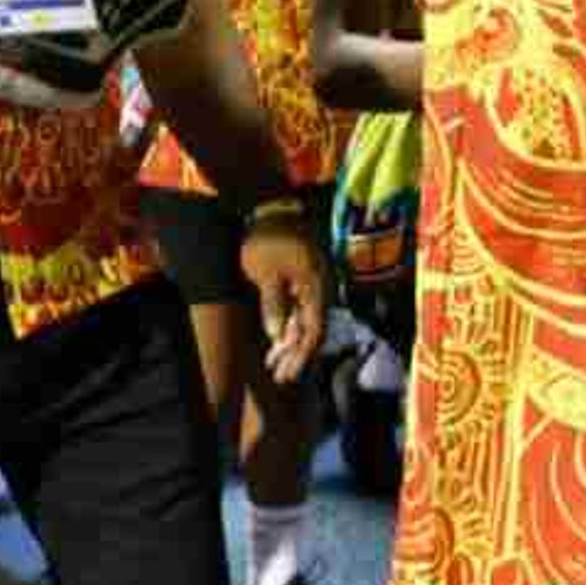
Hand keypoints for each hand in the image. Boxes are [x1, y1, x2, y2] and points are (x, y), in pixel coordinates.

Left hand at [236, 199, 329, 383]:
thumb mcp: (266, 272)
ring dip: (290, 346)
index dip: (301, 356)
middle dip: (295, 357)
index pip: (313, 332)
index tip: (287, 375)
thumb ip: (274, 303)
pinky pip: (299, 311)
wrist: (273, 207)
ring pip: (305, 323)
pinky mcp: (302, 281)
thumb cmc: (268, 239)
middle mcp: (319, 291)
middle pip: (311, 332)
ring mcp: (312, 286)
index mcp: (315, 289)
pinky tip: (275, 340)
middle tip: (279, 378)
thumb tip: (276, 335)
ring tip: (273, 365)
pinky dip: (288, 328)